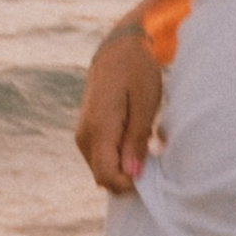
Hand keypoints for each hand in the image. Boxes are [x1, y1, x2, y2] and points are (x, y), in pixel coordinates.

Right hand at [75, 27, 163, 194]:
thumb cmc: (136, 73)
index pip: (107, 176)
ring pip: (103, 170)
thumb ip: (137, 140)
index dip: (130, 184)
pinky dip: (121, 157)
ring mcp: (83, 136)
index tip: (151, 171)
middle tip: (152, 154)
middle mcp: (85, 136)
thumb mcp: (145, 103)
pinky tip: (136, 139)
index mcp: (99, 128)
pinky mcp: (87, 135)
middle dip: (129, 176)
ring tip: (145, 141)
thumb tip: (132, 173)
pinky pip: (103, 158)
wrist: (116, 51)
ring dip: (125, 166)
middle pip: (104, 178)